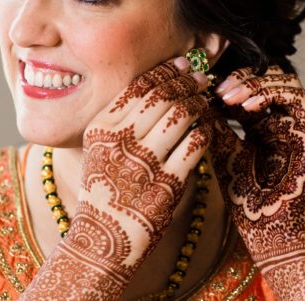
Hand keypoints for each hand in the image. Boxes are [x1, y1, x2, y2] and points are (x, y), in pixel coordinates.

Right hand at [21, 58, 213, 299]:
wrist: (103, 239)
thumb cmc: (103, 190)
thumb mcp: (99, 150)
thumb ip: (120, 119)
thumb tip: (156, 85)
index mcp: (101, 128)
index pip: (139, 86)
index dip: (164, 71)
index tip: (179, 65)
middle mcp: (121, 141)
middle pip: (162, 96)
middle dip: (185, 82)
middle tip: (198, 79)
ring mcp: (145, 162)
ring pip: (181, 115)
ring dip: (197, 102)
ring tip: (203, 100)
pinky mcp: (168, 184)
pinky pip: (195, 144)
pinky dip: (205, 130)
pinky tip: (206, 128)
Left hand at [208, 65, 304, 299]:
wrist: (269, 232)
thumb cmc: (245, 200)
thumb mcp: (222, 152)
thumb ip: (215, 123)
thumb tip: (198, 93)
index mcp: (261, 125)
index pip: (249, 87)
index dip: (227, 82)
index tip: (203, 88)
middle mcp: (281, 121)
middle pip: (269, 77)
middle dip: (241, 77)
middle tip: (217, 89)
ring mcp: (298, 126)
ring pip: (285, 80)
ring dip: (254, 83)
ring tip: (229, 96)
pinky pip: (297, 97)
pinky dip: (270, 94)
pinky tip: (246, 107)